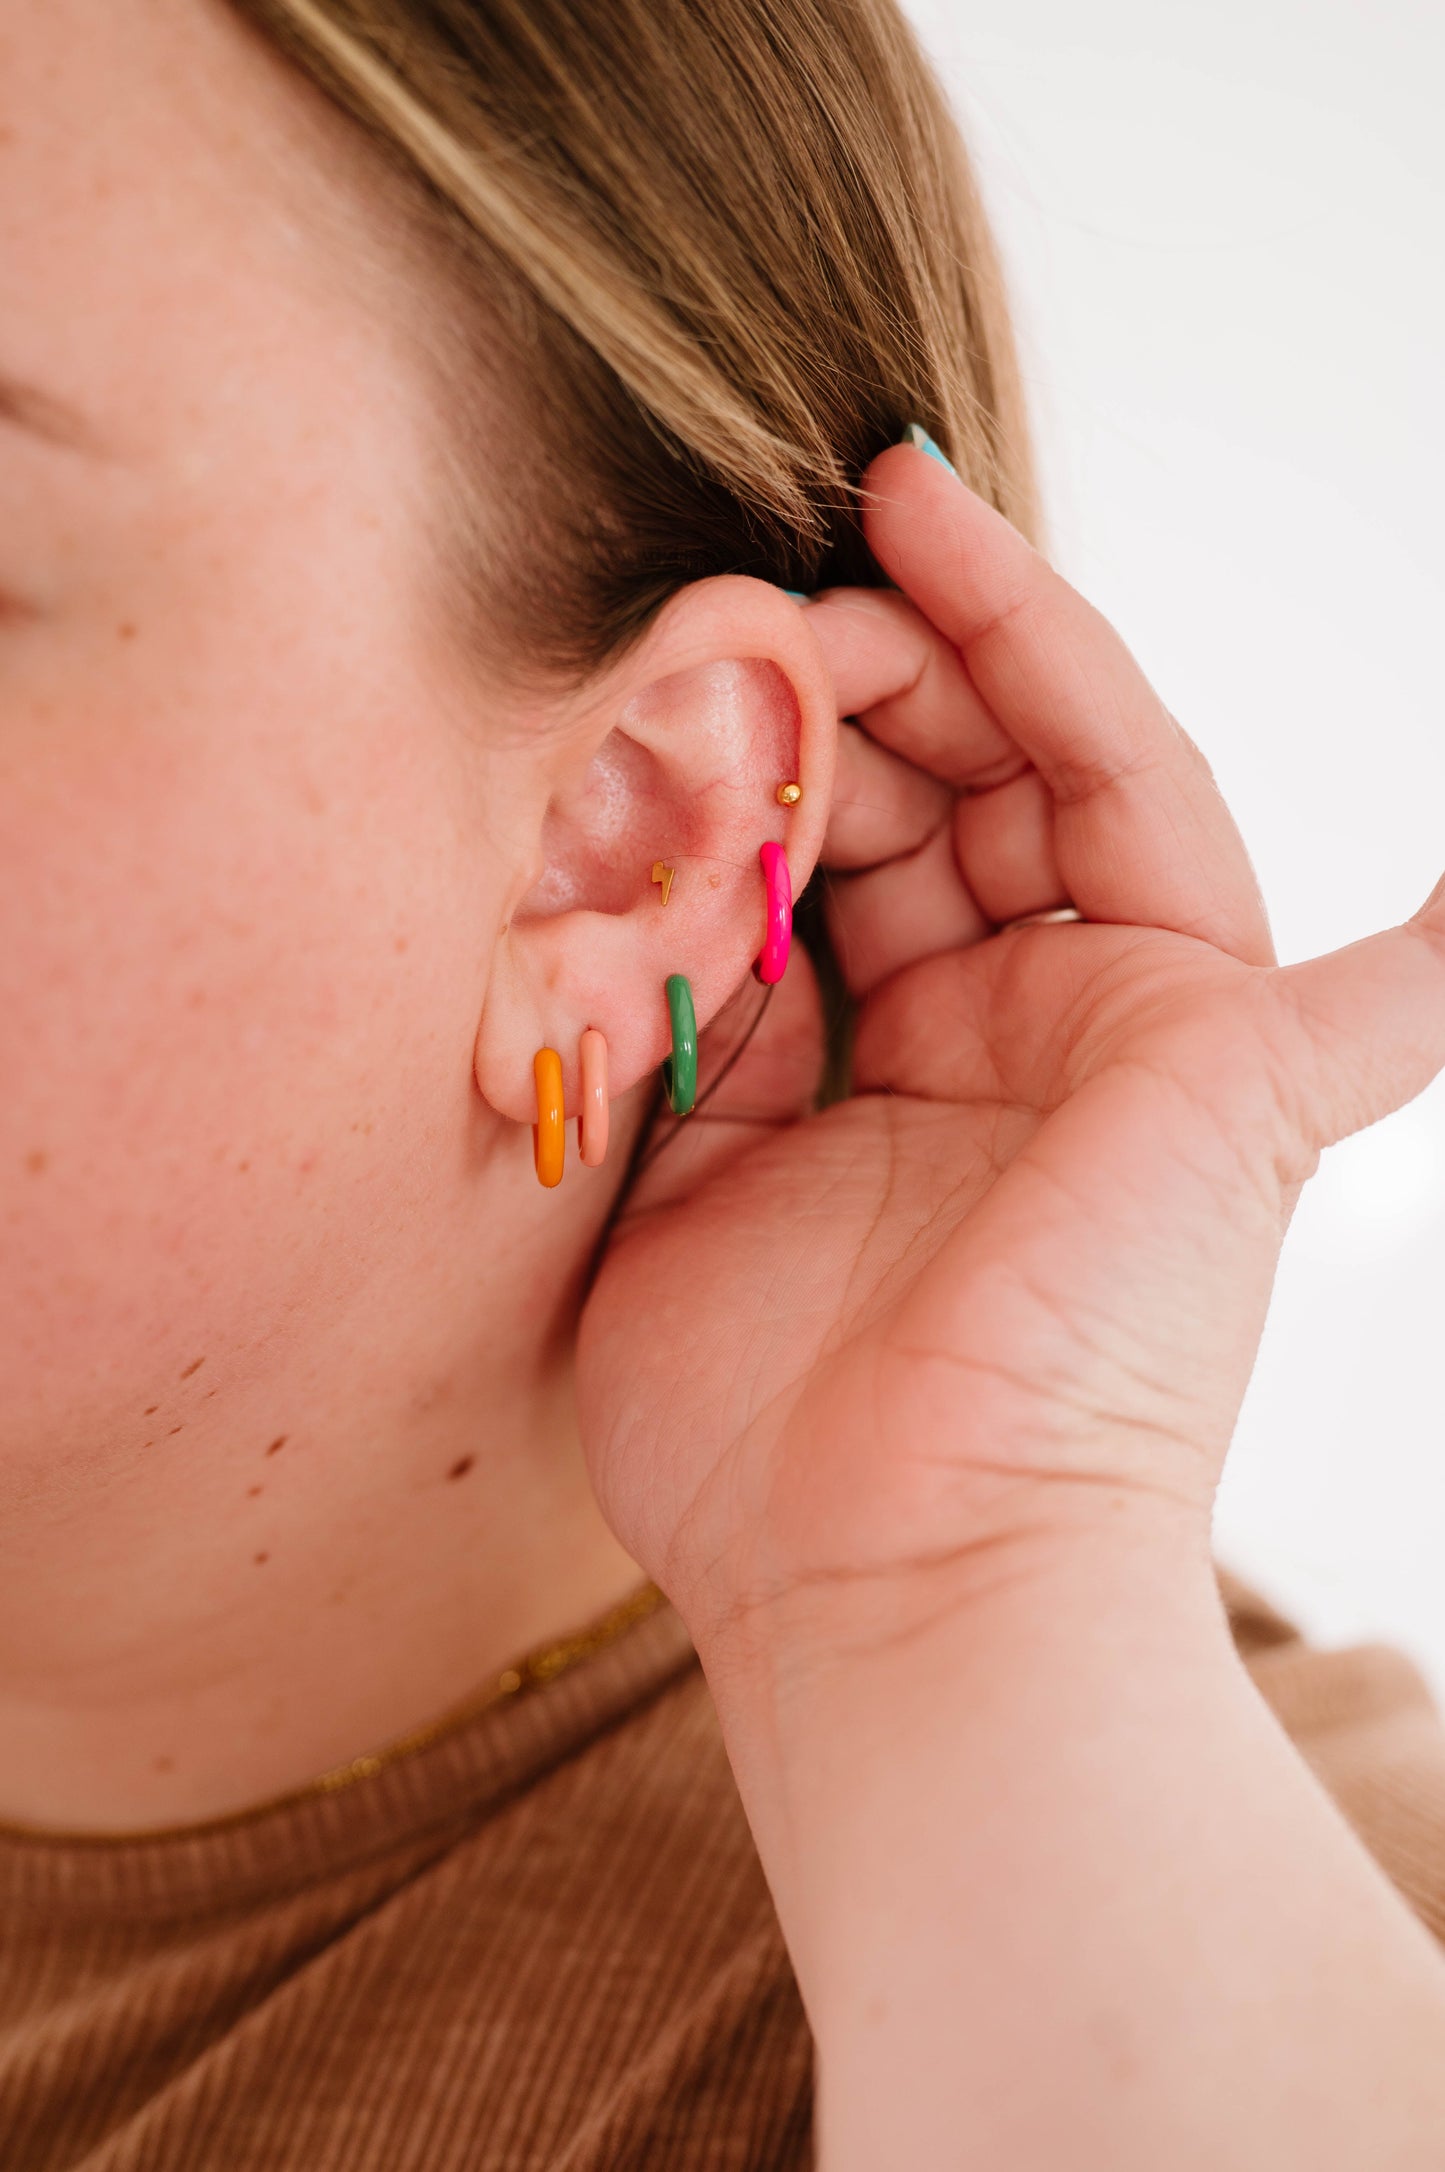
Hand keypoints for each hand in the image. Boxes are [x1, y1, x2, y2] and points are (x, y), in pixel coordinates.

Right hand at [578, 442, 1444, 1666]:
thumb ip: (1390, 995)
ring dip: (760, 771)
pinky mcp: (729, 1131)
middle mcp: (1001, 1015)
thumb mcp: (1259, 1120)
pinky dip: (671, 893)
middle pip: (934, 783)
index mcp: (1138, 990)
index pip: (1080, 749)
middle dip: (866, 683)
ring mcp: (858, 1070)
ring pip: (808, 856)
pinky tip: (644, 828)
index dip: (1003, 615)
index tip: (902, 498)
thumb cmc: (1103, 1350)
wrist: (921, 1569)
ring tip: (702, 712)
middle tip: (779, 628)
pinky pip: (701, 970)